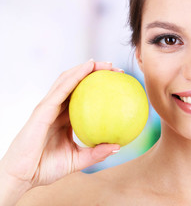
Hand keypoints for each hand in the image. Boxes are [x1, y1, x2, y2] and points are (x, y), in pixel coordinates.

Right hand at [0, 60, 122, 203]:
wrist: (22, 177)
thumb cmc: (46, 168)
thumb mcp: (77, 160)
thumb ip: (96, 153)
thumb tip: (118, 146)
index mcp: (64, 118)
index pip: (82, 95)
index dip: (98, 85)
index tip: (118, 82)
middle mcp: (57, 109)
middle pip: (76, 83)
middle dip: (95, 72)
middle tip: (116, 69)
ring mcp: (48, 107)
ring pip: (68, 79)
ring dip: (86, 68)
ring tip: (105, 63)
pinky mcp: (43, 109)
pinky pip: (61, 89)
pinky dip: (75, 76)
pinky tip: (88, 68)